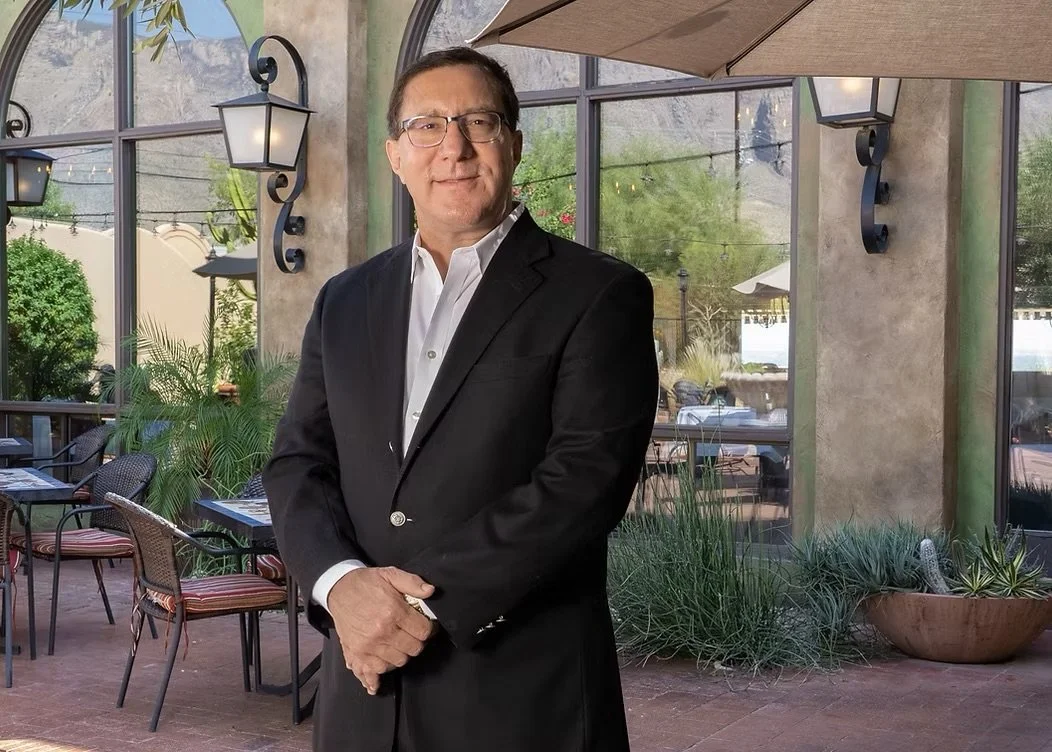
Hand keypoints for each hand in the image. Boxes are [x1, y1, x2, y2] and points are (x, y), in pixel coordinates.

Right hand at [327, 566, 435, 694]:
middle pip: (413, 649)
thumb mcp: (391, 574)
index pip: (423, 631)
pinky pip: (375, 670)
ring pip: (398, 661)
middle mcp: (382, 631)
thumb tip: (431, 591)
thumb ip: (412, 582)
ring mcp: (369, 645)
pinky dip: (382, 671)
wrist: (339, 589)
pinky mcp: (357, 653)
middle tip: (413, 634)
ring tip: (400, 644)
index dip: (429, 629)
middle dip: (417, 642)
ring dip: (402, 654)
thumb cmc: (367, 583)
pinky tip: (383, 669)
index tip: (427, 626)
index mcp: (393, 612)